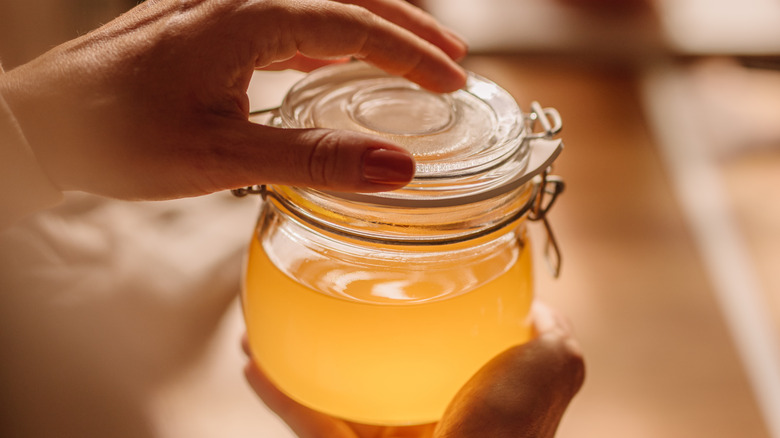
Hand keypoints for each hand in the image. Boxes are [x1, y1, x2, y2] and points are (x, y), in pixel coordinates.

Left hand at [0, 0, 466, 199]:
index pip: (357, 26)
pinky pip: (287, 19)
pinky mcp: (208, 26)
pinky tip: (334, 63)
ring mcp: (222, 7)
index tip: (454, 84)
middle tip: (452, 59)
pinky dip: (327, 37)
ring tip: (412, 56)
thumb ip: (315, 158)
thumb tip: (397, 168)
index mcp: (249, 18)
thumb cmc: (120, 133)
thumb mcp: (225, 155)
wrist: (46, 123)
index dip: (412, 55)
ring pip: (318, 3)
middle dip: (407, 27)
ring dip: (371, 26)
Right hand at [243, 302, 584, 437]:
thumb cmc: (509, 433)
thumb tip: (538, 307)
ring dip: (300, 361)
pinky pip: (307, 422)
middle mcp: (428, 420)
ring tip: (271, 326)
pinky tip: (255, 362)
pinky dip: (280, 395)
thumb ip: (553, 337)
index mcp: (471, 398)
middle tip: (325, 301)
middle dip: (348, 338)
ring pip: (334, 393)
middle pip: (378, 369)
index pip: (437, 349)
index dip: (417, 318)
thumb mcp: (554, 367)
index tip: (398, 286)